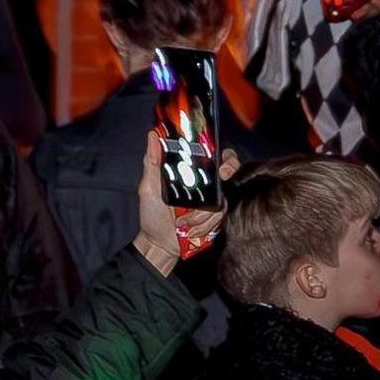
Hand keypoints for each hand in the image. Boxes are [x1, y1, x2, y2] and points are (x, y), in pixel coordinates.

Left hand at [134, 129, 215, 274]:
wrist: (159, 244)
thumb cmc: (152, 214)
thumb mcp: (149, 186)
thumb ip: (152, 161)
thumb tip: (152, 135)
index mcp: (190, 173)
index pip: (215, 155)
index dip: (225, 155)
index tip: (222, 161)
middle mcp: (205, 184)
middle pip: (230, 170)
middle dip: (228, 172)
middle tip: (222, 178)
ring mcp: (212, 201)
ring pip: (222, 199)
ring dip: (202, 213)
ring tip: (182, 222)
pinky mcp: (214, 218)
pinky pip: (218, 217)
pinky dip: (203, 224)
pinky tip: (190, 230)